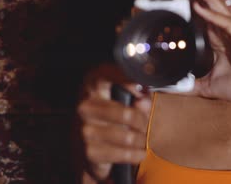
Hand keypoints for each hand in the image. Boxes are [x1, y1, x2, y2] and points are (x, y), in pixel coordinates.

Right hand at [77, 63, 151, 181]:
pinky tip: (140, 153)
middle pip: (126, 114)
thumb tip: (145, 100)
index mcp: (92, 86)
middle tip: (146, 126)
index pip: (107, 75)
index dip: (127, 81)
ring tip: (143, 140)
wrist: (87, 149)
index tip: (143, 90)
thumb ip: (138, 97)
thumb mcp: (123, 101)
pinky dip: (136, 154)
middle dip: (143, 122)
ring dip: (141, 140)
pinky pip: (123, 153)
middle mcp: (85, 106)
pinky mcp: (88, 151)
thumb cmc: (110, 118)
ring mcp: (84, 129)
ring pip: (128, 136)